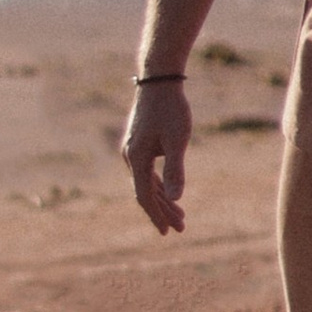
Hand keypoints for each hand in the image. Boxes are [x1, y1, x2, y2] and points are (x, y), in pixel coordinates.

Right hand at [121, 77, 190, 233]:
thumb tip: (176, 198)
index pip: (144, 195)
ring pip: (147, 182)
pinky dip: (159, 184)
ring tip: (180, 216)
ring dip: (163, 199)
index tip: (166, 232)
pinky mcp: (141, 143)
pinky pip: (148, 171)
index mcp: (137, 158)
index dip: (156, 215)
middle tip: (180, 228)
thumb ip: (175, 170)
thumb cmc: (170, 108)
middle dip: (163, 211)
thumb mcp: (177, 140)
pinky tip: (170, 192)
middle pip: (146, 192)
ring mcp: (134, 149)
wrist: (159, 79)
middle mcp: (131, 156)